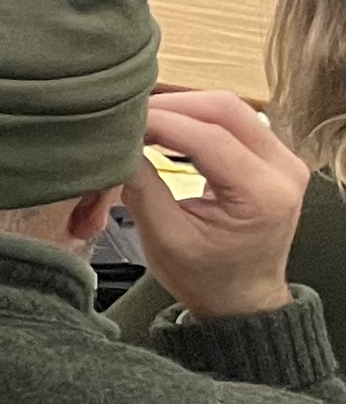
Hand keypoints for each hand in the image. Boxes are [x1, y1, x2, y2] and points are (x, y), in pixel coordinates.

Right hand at [127, 91, 312, 319]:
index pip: (209, 138)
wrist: (242, 297)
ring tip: (143, 123)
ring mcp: (284, 160)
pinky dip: (197, 119)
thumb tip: (118, 146)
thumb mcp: (165, 239)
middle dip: (172, 106)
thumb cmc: (208, 277)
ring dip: (184, 109)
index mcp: (263, 195)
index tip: (121, 121)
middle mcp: (284, 171)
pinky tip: (167, 129)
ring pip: (230, 109)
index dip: (160, 122)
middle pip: (226, 109)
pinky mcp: (274, 157)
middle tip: (128, 116)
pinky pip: (235, 121)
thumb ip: (141, 188)